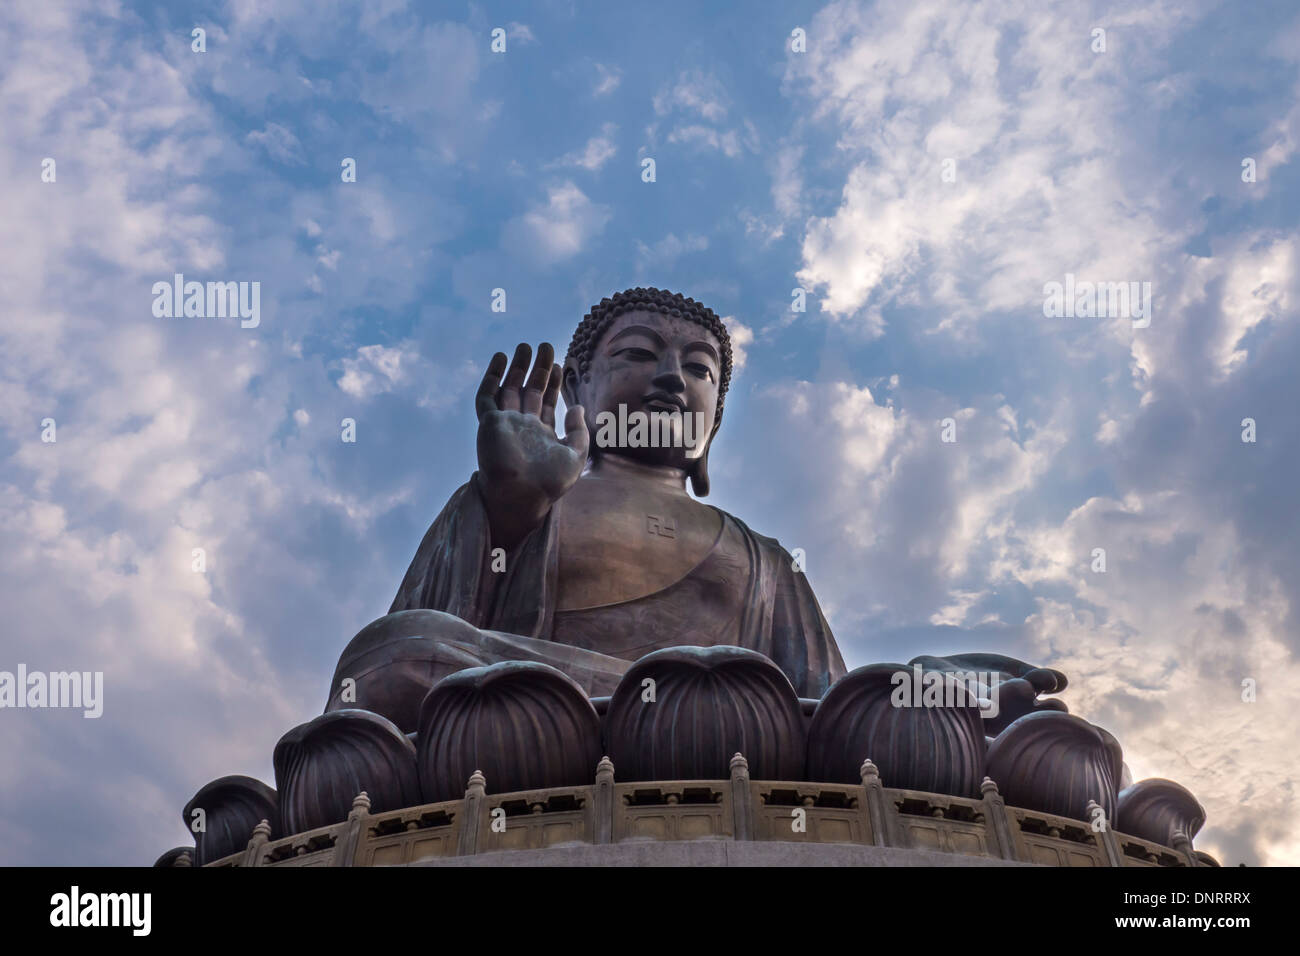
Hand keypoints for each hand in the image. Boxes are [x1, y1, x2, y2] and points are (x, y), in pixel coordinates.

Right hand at [475, 343, 588, 548]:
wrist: (522, 495)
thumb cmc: (549, 482)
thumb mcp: (576, 455)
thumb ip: (580, 431)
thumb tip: (577, 407)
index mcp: (542, 434)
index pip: (547, 402)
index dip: (554, 382)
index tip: (561, 364)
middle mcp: (523, 426)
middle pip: (530, 390)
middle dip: (538, 368)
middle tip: (545, 345)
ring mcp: (505, 424)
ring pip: (509, 389)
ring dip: (516, 367)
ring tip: (524, 345)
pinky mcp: (489, 423)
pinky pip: (487, 396)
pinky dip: (492, 377)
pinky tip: (499, 358)